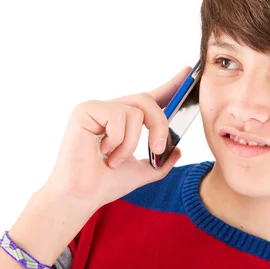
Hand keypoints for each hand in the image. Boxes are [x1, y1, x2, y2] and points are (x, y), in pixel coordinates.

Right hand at [43, 66, 192, 210]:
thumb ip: (161, 162)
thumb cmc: (104, 184)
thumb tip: (178, 150)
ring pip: (135, 111)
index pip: (150, 97)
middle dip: (158, 125)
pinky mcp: (85, 110)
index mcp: (122, 120)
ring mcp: (96, 107)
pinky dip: (117, 140)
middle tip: (156, 149)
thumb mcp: (141, 172)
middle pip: (147, 100)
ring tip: (114, 159)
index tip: (188, 71)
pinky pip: (119, 116)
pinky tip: (101, 152)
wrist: (81, 197)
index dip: (170, 85)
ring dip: (132, 142)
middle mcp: (109, 109)